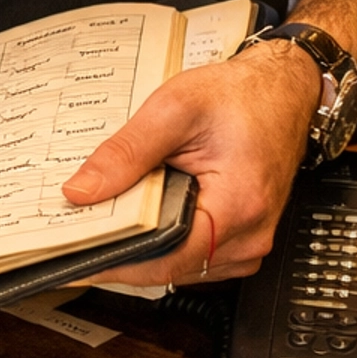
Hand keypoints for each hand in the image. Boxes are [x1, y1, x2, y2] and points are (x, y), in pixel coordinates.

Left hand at [61, 41, 319, 284]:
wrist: (282, 90)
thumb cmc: (240, 96)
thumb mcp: (173, 109)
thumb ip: (126, 153)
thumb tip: (82, 191)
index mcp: (237, 206)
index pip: (164, 259)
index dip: (113, 262)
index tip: (73, 259)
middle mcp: (250, 236)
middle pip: (169, 267)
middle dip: (120, 253)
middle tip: (76, 235)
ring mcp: (249, 242)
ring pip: (180, 266)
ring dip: (141, 249)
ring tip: (103, 223)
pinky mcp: (242, 239)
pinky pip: (194, 256)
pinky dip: (164, 242)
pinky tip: (141, 220)